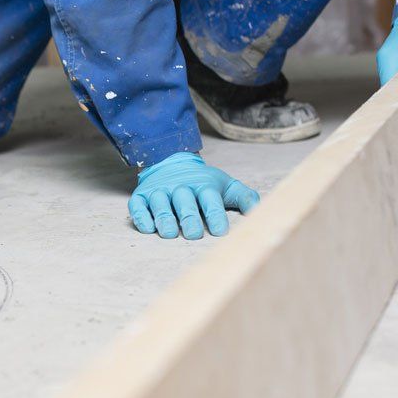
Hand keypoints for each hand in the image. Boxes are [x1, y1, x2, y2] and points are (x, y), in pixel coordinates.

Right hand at [128, 152, 259, 239]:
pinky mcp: (141, 196)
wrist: (171, 162)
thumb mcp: (225, 186)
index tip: (219, 231)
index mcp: (203, 186)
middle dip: (189, 218)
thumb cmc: (203, 182)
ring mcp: (159, 191)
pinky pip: (138, 206)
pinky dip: (142, 217)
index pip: (210, 200)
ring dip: (164, 218)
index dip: (215, 215)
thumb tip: (259, 212)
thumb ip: (244, 197)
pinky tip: (148, 228)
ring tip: (170, 234)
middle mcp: (180, 187)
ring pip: (161, 204)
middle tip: (194, 234)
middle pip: (185, 202)